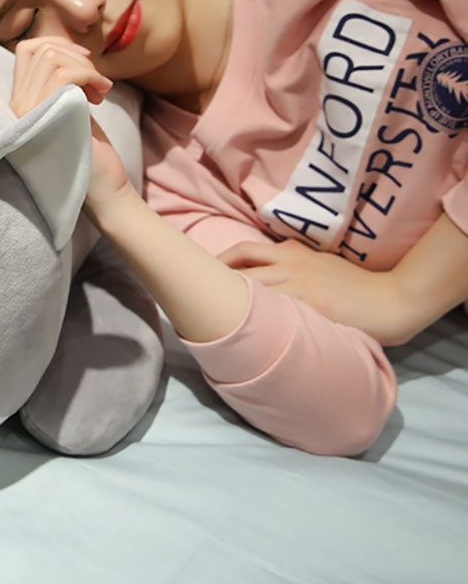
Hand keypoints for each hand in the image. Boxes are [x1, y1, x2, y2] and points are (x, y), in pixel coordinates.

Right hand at [9, 37, 134, 216]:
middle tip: (97, 81)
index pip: (24, 52)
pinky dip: (89, 75)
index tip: (84, 60)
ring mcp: (26, 114)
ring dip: (85, 67)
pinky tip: (101, 95)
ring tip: (101, 90)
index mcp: (19, 104)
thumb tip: (68, 49)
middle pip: (38, 50)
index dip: (57, 44)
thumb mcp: (70, 108)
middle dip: (75, 55)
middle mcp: (14, 108)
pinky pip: (63, 75)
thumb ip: (61, 83)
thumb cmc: (90, 152)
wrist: (102, 190)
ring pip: (50, 58)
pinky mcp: (45, 118)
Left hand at [218, 239, 401, 344]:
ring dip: (230, 304)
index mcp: (291, 253)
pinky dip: (257, 320)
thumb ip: (292, 259)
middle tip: (194, 298)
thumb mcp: (320, 262)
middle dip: (214, 283)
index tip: (200, 273)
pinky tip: (242, 334)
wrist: (390, 300)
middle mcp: (290, 266)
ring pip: (253, 291)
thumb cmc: (354, 284)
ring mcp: (300, 287)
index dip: (218, 261)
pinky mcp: (312, 308)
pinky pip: (276, 312)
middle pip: (240, 270)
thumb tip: (265, 262)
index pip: (244, 250)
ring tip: (208, 317)